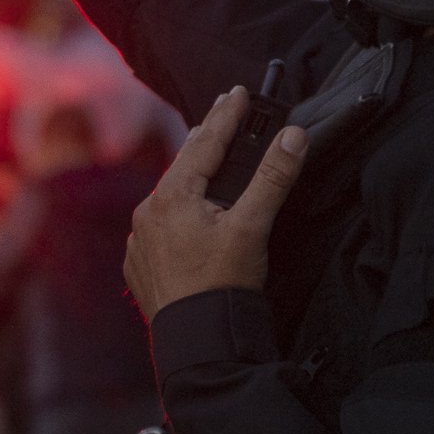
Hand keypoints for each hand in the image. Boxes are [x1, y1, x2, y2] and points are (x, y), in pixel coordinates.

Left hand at [125, 91, 310, 319]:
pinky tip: (190, 215)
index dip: (226, 115)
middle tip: (223, 114)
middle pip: (183, 167)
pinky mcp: (142, 266)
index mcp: (171, 197)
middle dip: (206, 140)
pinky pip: (161, 227)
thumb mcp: (253, 226)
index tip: (238, 91)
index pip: (205, 143)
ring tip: (206, 159)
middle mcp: (148, 214)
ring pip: (170, 198)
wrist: (197, 341)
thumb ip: (273, 177)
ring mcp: (141, 242)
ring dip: (191, 178)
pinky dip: (179, 214)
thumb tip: (293, 135)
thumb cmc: (222, 285)